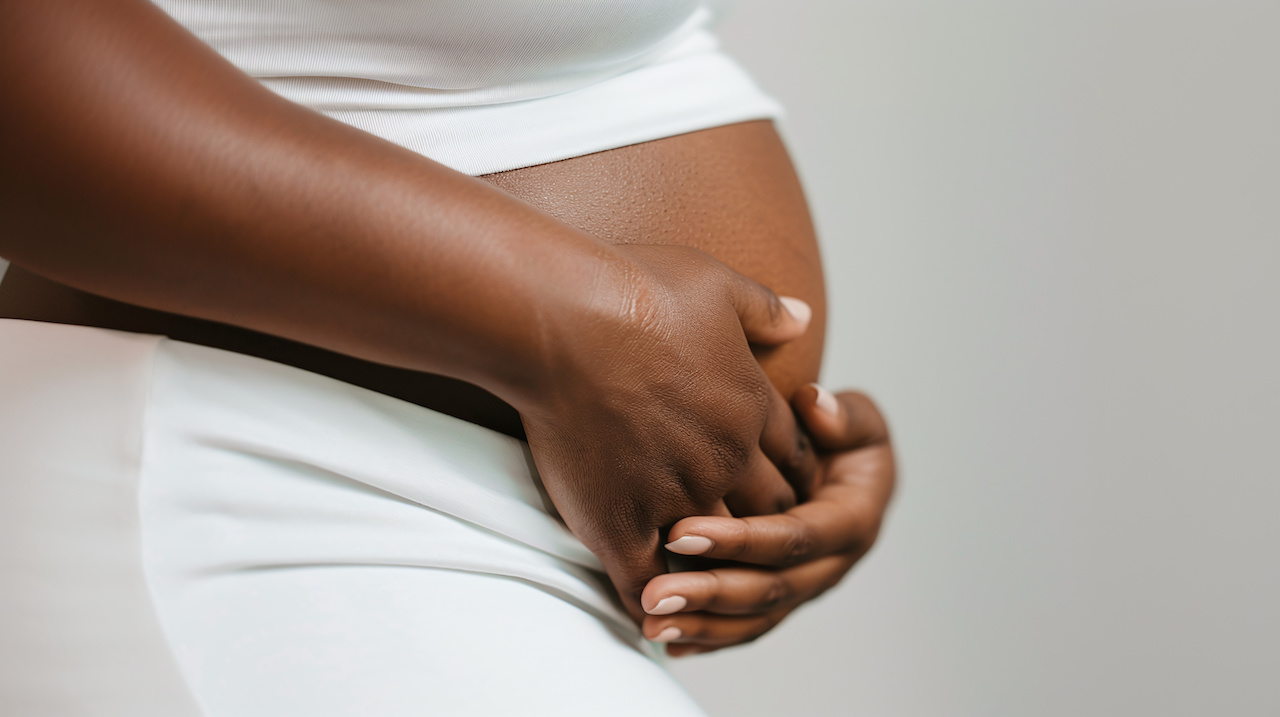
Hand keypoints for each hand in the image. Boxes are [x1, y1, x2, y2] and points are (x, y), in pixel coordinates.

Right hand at [519, 243, 816, 620]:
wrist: (561, 318)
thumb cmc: (634, 289)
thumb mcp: (719, 284)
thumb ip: (766, 310)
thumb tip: (805, 320)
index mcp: (752, 406)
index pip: (793, 457)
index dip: (784, 471)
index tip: (772, 480)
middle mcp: (726, 458)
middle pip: (766, 510)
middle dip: (761, 521)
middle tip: (746, 535)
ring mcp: (676, 494)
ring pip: (714, 548)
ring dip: (713, 563)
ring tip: (705, 578)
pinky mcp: (621, 521)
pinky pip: (646, 578)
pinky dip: (653, 597)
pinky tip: (650, 609)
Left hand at [636, 385, 894, 654]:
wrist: (841, 463)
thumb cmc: (842, 437)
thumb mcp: (856, 419)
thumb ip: (840, 416)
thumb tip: (812, 405)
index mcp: (852, 522)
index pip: (794, 539)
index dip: (740, 540)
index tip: (681, 532)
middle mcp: (830, 565)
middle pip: (770, 590)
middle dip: (711, 594)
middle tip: (654, 593)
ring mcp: (804, 587)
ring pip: (754, 618)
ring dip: (702, 626)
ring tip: (652, 622)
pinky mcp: (780, 599)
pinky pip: (744, 627)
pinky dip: (707, 637)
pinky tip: (666, 641)